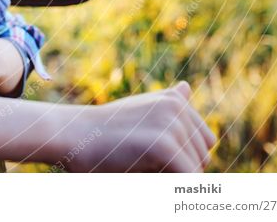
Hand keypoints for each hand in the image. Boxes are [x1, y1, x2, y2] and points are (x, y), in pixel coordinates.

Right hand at [58, 81, 216, 172]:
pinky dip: (172, 188)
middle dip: (182, 167)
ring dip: (174, 177)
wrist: (71, 135)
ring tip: (139, 164)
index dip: (183, 155)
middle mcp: (177, 106)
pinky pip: (188, 181)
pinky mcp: (165, 146)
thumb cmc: (103, 128)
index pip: (205, 141)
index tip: (151, 153)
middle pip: (203, 156)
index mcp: (174, 99)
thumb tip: (186, 88)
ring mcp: (171, 124)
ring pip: (197, 171)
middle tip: (142, 160)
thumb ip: (166, 104)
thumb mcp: (139, 109)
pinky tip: (145, 173)